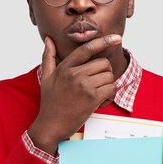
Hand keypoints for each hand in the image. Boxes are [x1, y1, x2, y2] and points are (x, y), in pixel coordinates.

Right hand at [28, 35, 120, 154]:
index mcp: (65, 67)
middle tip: (97, 85)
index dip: (103, 41)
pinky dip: (110, 96)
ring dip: (108, 86)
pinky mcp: (92, 98)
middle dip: (105, 73)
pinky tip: (101, 102)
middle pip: (104, 63)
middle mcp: (74, 74)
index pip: (87, 49)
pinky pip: (111, 89)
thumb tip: (48, 39)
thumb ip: (48, 56)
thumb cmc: (50, 102)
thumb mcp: (45, 77)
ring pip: (109, 76)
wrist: (50, 125)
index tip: (116, 38)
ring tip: (97, 95)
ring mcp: (84, 85)